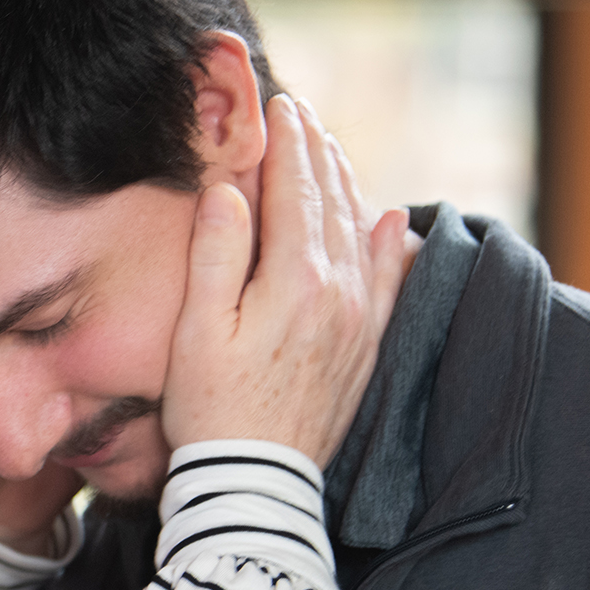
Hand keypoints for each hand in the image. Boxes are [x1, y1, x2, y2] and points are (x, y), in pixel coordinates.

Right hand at [161, 95, 416, 465]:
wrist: (255, 483)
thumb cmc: (210, 409)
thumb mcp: (197, 329)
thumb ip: (216, 253)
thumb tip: (228, 190)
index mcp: (294, 280)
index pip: (292, 191)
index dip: (286, 144)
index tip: (281, 105)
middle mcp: (339, 292)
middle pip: (330, 203)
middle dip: (316, 153)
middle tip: (304, 114)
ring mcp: (359, 320)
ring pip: (361, 232)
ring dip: (345, 185)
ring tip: (331, 150)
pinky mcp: (366, 348)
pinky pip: (389, 280)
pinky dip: (391, 243)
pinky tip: (392, 220)